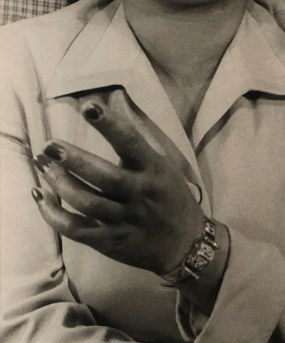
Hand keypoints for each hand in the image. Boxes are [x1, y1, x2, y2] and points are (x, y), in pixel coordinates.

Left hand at [32, 88, 203, 273]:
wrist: (186, 243)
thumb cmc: (171, 196)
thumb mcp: (165, 165)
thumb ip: (138, 138)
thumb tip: (114, 99)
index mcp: (155, 170)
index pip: (131, 143)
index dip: (110, 124)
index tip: (88, 106)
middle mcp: (141, 194)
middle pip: (104, 176)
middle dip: (74, 160)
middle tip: (49, 146)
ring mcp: (125, 219)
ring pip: (87, 202)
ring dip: (60, 183)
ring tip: (42, 165)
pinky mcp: (111, 240)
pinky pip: (77, 229)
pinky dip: (54, 215)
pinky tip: (40, 197)